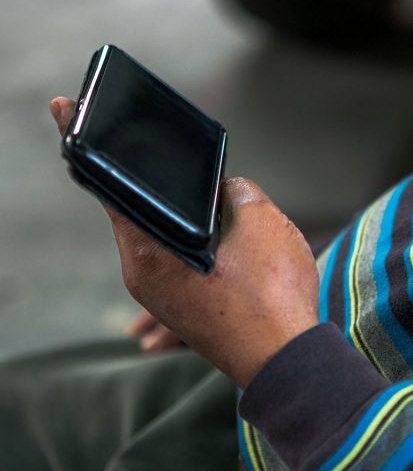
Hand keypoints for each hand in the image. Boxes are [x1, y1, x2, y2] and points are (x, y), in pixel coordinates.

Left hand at [51, 97, 319, 386]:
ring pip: (165, 250)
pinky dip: (201, 266)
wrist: (288, 362)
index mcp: (148, 246)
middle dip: (162, 192)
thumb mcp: (262, 220)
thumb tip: (223, 194)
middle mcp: (142, 276)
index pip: (108, 182)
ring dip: (188, 232)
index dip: (89, 142)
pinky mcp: (185, 318)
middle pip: (141, 217)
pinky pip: (184, 282)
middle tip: (183, 170)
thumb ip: (235, 192)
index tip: (66, 109)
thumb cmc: (271, 292)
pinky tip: (219, 261)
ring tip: (226, 227)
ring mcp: (162, 301)